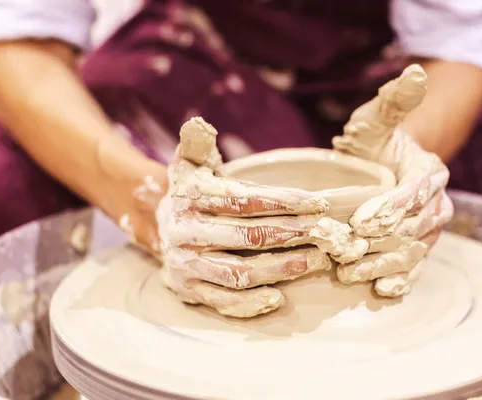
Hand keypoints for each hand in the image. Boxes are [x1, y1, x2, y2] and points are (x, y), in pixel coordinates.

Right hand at [157, 117, 365, 317]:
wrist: (154, 224)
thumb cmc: (189, 192)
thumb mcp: (189, 164)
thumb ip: (196, 145)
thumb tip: (197, 124)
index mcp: (191, 197)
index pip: (245, 200)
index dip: (285, 202)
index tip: (319, 204)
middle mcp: (185, 232)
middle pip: (247, 237)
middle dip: (291, 235)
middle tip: (326, 234)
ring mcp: (185, 264)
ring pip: (239, 273)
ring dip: (280, 270)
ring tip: (314, 262)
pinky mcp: (187, 289)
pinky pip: (222, 302)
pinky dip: (251, 304)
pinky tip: (279, 297)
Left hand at [332, 64, 453, 296]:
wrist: (385, 167)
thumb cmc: (376, 143)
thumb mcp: (378, 121)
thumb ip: (394, 102)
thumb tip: (415, 73)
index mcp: (431, 171)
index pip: (415, 193)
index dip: (391, 208)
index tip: (362, 222)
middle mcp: (436, 202)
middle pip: (415, 228)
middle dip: (381, 244)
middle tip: (347, 255)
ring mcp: (428, 228)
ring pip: (413, 251)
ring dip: (384, 265)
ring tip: (352, 275)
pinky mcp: (418, 246)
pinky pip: (415, 266)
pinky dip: (402, 279)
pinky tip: (383, 291)